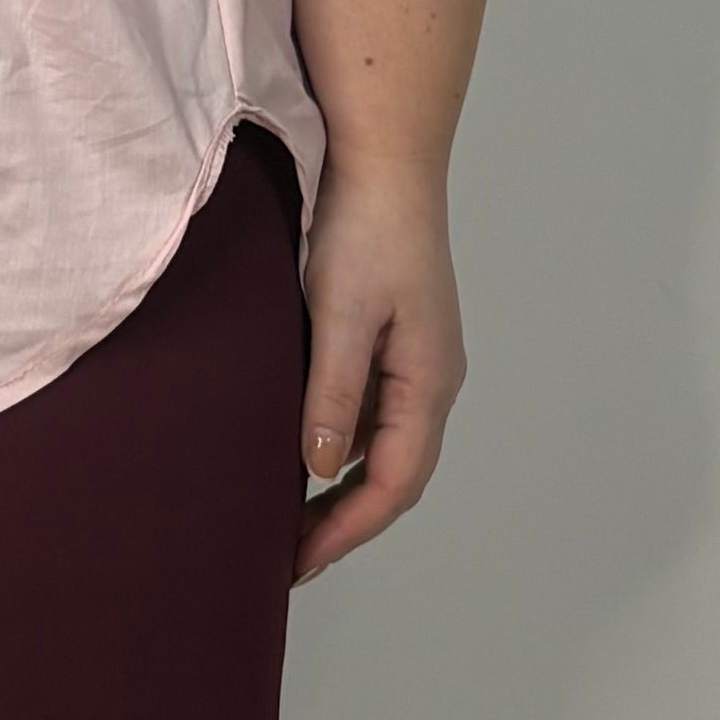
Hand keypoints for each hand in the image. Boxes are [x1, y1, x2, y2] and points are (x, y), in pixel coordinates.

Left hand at [292, 161, 466, 581]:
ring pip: (383, 450)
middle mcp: (432, 381)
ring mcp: (416, 362)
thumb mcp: (339, 312)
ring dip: (340, 491)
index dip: (347, 530)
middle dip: (345, 524)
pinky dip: (337, 449)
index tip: (298, 562)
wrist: (384, 157)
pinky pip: (372, 416)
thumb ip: (330, 393)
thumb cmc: (365, 225)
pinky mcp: (395, 342)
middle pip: (394, 477)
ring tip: (287, 522)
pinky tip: (297, 455)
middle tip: (287, 560)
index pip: (394, 483)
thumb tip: (316, 469)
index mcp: (429, 381)